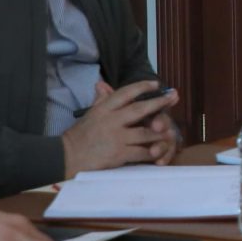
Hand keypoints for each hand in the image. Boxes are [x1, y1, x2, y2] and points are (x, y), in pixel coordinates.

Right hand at [62, 78, 180, 174]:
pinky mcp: (119, 155)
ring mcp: (116, 138)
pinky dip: (151, 152)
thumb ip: (100, 100)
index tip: (156, 84)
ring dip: (160, 132)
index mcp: (104, 108)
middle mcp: (112, 120)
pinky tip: (159, 151)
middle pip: (140, 109)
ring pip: (145, 133)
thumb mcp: (89, 114)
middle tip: (173, 97)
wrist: (68, 156)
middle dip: (159, 103)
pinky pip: (141, 152)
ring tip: (170, 130)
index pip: (125, 93)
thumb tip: (101, 83)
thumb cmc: (80, 135)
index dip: (142, 86)